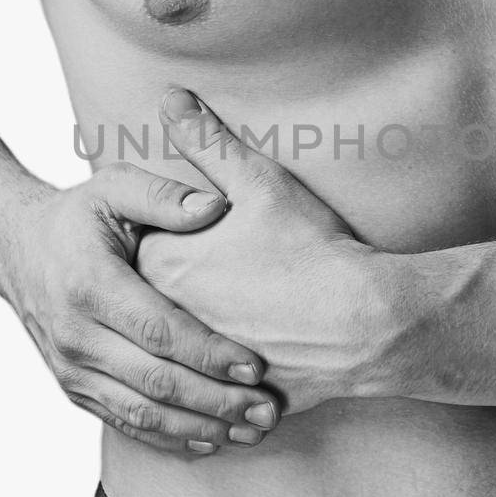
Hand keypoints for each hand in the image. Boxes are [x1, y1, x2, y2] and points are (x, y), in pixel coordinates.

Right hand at [4, 163, 281, 454]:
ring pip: (142, 414)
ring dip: (201, 428)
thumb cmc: (78, 216)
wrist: (15, 248)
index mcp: (89, 285)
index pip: (157, 330)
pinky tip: (213, 440)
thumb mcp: (114, 186)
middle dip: (217, 401)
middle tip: (267, 411)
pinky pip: (125, 423)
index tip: (256, 367)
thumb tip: (217, 206)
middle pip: (156, 382)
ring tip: (252, 433)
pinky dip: (171, 438)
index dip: (208, 353)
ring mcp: (71, 369)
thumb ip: (164, 196)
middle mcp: (76, 335)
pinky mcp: (74, 389)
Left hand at [136, 88, 392, 415]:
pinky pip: (216, 397)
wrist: (367, 323)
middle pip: (146, 304)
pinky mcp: (236, 399)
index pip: (127, 249)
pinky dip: (223, 388)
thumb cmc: (311, 250)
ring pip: (178, 357)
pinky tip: (243, 372)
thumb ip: (207, 141)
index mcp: (163, 267)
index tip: (164, 233)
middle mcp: (172, 321)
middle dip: (160, 293)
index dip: (149, 237)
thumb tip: (171, 97)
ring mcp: (202, 366)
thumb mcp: (258, 181)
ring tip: (218, 326)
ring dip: (188, 345)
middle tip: (195, 276)